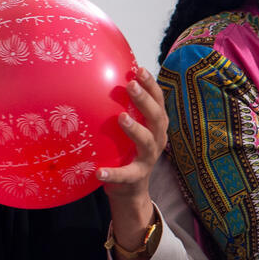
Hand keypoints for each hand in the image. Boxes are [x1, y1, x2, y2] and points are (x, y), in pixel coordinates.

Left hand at [97, 67, 168, 202]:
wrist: (131, 190)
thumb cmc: (127, 151)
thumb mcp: (130, 128)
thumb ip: (124, 109)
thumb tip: (101, 78)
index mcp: (156, 125)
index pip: (158, 101)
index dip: (151, 85)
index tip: (139, 69)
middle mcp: (157, 139)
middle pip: (156, 117)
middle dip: (145, 100)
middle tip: (131, 86)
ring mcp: (148, 159)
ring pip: (147, 142)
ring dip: (135, 129)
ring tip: (121, 117)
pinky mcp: (136, 177)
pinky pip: (125, 175)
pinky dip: (113, 173)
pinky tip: (99, 171)